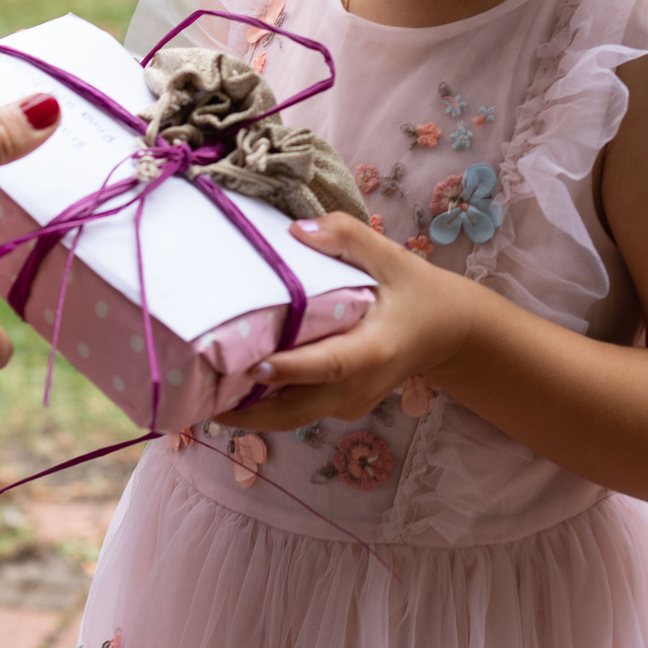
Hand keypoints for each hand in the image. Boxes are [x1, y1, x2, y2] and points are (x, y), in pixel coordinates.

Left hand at [214, 214, 479, 429]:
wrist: (450, 333)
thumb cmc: (418, 292)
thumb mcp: (391, 257)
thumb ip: (348, 238)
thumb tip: (296, 230)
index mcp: (372, 352)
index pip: (327, 365)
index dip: (291, 368)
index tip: (253, 366)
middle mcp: (357, 388)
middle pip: (296, 411)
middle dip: (247, 411)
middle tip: (198, 397)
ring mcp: (348, 403)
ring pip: (291, 417)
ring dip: (248, 412)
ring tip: (199, 396)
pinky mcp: (339, 406)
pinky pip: (297, 410)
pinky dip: (264, 405)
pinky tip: (230, 387)